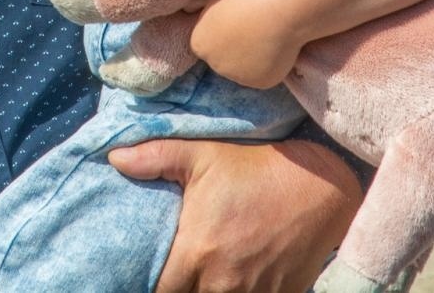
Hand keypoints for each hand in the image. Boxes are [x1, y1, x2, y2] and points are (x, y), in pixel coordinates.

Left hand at [108, 138, 361, 292]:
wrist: (320, 185)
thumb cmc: (255, 167)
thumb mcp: (203, 154)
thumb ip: (155, 156)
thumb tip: (113, 158)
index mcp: (197, 253)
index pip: (160, 291)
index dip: (150, 284)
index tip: (144, 274)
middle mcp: (223, 282)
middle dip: (178, 289)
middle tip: (172, 274)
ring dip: (206, 292)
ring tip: (199, 277)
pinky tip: (231, 280)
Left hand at [188, 0, 303, 88]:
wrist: (277, 6)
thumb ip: (197, 7)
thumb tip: (186, 8)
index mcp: (199, 44)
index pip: (207, 45)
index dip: (224, 35)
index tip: (237, 23)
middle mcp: (214, 64)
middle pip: (224, 60)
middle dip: (236, 50)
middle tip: (253, 30)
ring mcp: (237, 76)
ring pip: (244, 70)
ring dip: (253, 59)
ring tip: (266, 37)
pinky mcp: (260, 83)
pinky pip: (264, 75)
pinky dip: (271, 66)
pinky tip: (277, 47)